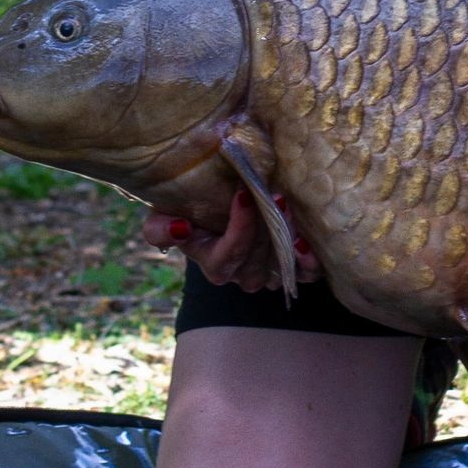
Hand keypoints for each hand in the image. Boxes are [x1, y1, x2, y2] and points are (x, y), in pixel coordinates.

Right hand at [142, 189, 320, 291]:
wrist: (221, 205)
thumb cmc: (191, 209)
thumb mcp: (164, 215)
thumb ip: (160, 228)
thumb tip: (179, 229)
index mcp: (214, 265)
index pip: (227, 257)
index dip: (238, 230)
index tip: (243, 194)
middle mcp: (242, 275)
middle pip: (256, 260)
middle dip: (264, 227)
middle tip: (272, 193)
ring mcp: (269, 273)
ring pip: (279, 266)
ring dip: (285, 236)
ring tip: (285, 203)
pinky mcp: (294, 267)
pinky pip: (305, 275)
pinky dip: (308, 261)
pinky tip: (304, 241)